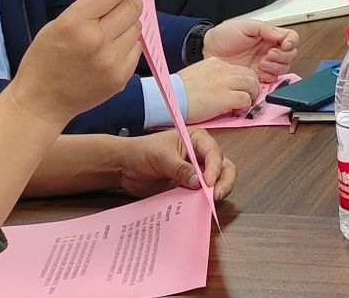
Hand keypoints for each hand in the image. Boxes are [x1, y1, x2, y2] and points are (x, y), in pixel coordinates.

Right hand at [10, 0, 143, 123]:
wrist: (42, 102)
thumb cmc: (44, 61)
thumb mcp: (56, 24)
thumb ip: (88, 8)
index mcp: (76, 22)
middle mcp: (97, 40)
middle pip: (133, 6)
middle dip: (130, 0)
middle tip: (121, 4)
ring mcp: (112, 61)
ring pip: (137, 27)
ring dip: (128, 24)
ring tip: (111, 31)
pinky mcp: (122, 77)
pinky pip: (136, 49)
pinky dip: (128, 45)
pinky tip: (111, 50)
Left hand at [114, 129, 238, 200]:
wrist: (124, 166)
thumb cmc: (141, 153)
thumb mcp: (161, 157)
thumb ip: (180, 169)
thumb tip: (198, 182)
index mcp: (197, 139)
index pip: (214, 153)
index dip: (214, 168)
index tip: (208, 183)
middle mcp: (201, 155)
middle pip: (224, 167)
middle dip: (224, 181)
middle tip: (215, 196)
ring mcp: (198, 172)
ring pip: (218, 182)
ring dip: (216, 192)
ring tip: (208, 203)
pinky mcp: (190, 187)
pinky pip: (203, 195)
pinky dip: (204, 201)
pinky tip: (199, 207)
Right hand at [178, 57, 260, 122]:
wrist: (169, 99)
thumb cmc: (176, 92)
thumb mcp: (196, 76)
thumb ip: (211, 77)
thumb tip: (220, 87)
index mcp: (215, 63)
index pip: (240, 69)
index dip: (244, 81)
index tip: (242, 90)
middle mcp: (222, 69)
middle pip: (251, 75)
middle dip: (253, 88)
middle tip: (248, 99)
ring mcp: (225, 82)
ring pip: (252, 86)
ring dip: (251, 98)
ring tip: (243, 106)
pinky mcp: (225, 97)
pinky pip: (246, 100)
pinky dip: (244, 108)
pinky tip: (236, 113)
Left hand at [201, 18, 299, 82]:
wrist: (209, 50)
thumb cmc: (224, 35)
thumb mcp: (244, 26)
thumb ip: (264, 29)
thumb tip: (280, 35)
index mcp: (269, 35)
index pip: (291, 38)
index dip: (292, 42)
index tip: (284, 45)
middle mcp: (270, 49)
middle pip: (290, 55)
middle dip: (283, 56)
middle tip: (269, 55)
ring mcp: (265, 63)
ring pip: (284, 68)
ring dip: (276, 67)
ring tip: (261, 64)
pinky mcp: (258, 75)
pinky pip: (272, 79)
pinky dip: (268, 76)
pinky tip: (258, 72)